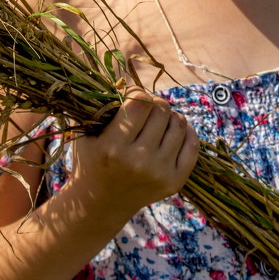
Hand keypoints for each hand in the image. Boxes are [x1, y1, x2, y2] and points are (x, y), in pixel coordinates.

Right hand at [69, 86, 200, 215]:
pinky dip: (185, 132)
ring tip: (155, 122)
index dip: (136, 92)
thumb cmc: (90, 160)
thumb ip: (99, 103)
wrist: (100, 205)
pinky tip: (171, 132)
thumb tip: (121, 74)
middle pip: (161, 109)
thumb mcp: (86, 132)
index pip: (139, 101)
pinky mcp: (175, 181)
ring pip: (179, 122)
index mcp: (112, 147)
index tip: (129, 98)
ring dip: (168, 116)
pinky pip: (192, 143)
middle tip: (143, 109)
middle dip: (153, 103)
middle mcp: (138, 161)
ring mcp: (160, 172)